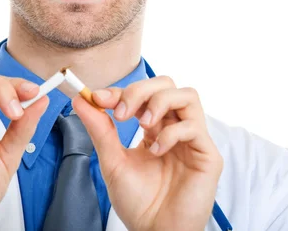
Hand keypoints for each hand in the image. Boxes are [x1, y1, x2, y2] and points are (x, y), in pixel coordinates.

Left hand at [72, 76, 222, 230]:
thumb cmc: (137, 202)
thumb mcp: (112, 161)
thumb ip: (100, 129)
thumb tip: (80, 100)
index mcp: (154, 127)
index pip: (142, 94)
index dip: (120, 90)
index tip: (97, 98)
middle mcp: (174, 128)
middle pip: (166, 84)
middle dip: (140, 90)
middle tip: (121, 112)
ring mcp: (192, 140)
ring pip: (187, 95)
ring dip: (159, 102)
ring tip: (142, 124)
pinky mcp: (208, 155)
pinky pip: (194, 127)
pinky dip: (171, 132)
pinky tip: (156, 150)